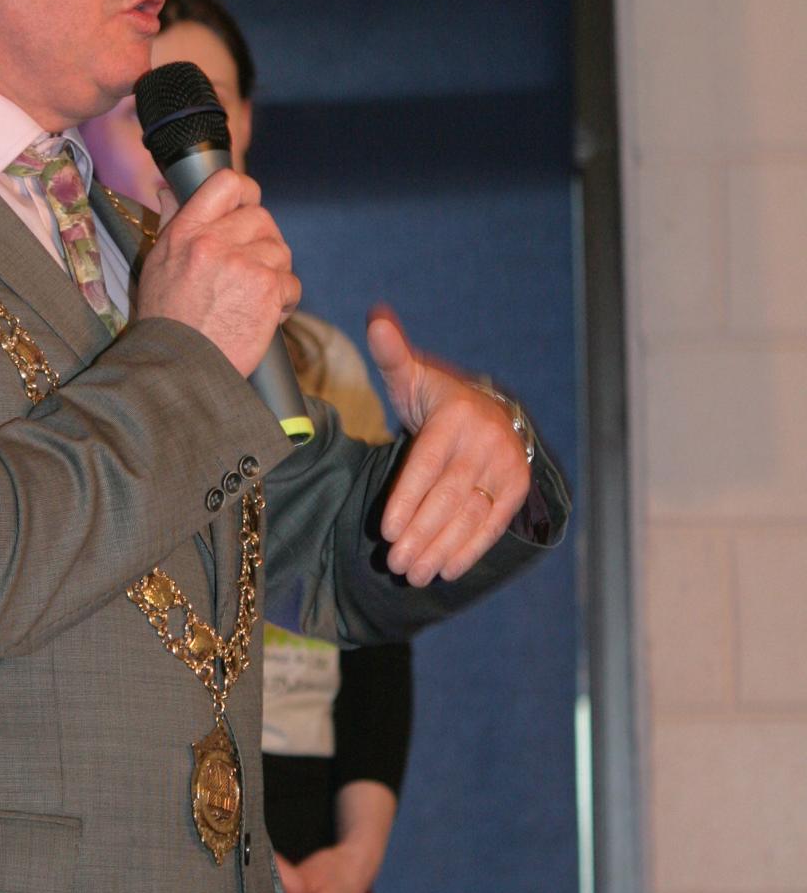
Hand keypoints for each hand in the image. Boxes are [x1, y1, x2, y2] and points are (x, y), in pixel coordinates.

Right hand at [137, 169, 299, 376]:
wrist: (178, 368)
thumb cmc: (167, 319)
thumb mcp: (157, 263)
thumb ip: (170, 221)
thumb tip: (169, 189)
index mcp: (186, 231)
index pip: (227, 183)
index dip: (246, 192)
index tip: (248, 208)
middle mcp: (214, 242)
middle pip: (262, 218)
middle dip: (263, 242)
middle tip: (250, 270)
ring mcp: (243, 264)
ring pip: (280, 250)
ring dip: (274, 273)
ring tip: (252, 298)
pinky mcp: (267, 290)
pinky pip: (292, 283)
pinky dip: (284, 301)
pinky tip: (264, 315)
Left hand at [367, 309, 531, 585]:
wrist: (490, 412)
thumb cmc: (436, 398)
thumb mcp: (412, 374)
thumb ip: (392, 354)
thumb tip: (376, 318)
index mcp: (455, 417)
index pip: (427, 465)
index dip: (407, 499)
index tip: (386, 530)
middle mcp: (485, 442)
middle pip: (448, 497)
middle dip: (420, 534)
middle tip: (395, 562)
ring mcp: (505, 468)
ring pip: (469, 515)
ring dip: (441, 549)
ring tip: (413, 574)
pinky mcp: (516, 490)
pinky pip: (492, 525)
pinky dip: (469, 550)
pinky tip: (446, 571)